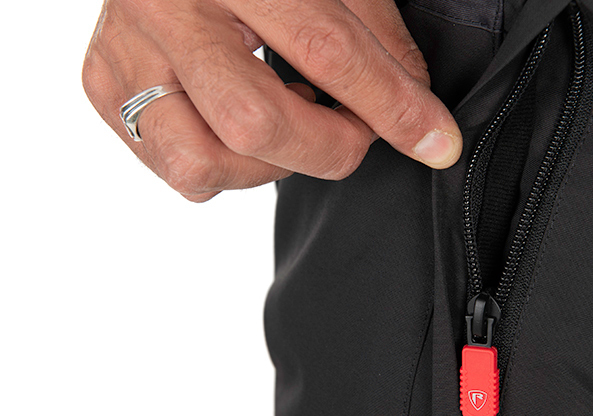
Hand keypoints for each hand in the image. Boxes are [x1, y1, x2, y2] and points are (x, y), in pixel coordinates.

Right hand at [82, 0, 462, 201]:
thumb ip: (374, 34)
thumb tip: (415, 110)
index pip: (325, 49)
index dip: (391, 105)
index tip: (435, 141)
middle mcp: (165, 7)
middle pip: (254, 122)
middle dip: (326, 147)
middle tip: (352, 131)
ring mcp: (124, 50)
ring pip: (201, 162)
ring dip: (267, 164)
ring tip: (287, 120)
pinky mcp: (102, 84)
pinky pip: (175, 167)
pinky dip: (227, 163)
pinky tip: (241, 124)